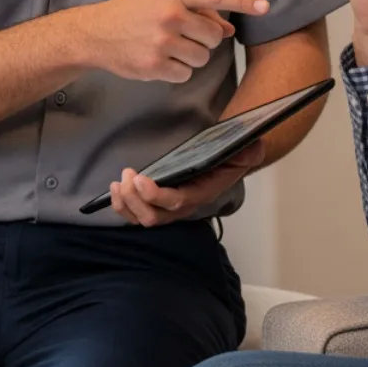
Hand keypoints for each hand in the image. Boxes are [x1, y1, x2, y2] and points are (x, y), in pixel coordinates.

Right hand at [81, 0, 268, 82]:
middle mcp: (169, 15)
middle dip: (204, 39)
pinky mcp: (155, 65)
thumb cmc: (132, 13)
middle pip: (213, 35)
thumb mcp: (162, 1)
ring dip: (192, 56)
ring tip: (168, 47)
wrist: (95, 34)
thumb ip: (197, 12)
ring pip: (202, 57)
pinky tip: (160, 60)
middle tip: (182, 35)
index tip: (266, 6)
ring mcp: (162, 42)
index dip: (243, 1)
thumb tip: (229, 28)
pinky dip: (178, 70)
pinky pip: (186, 73)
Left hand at [109, 138, 266, 225]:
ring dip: (126, 203)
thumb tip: (252, 148)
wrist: (226, 161)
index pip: (178, 202)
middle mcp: (184, 206)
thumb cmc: (231, 156)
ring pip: (142, 218)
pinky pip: (135, 213)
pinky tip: (116, 187)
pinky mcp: (157, 204)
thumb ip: (248, 151)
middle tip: (128, 175)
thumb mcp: (245, 150)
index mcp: (202, 194)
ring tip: (119, 180)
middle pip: (154, 217)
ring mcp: (169, 208)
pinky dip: (122, 204)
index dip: (157, 196)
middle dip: (135, 199)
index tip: (141, 179)